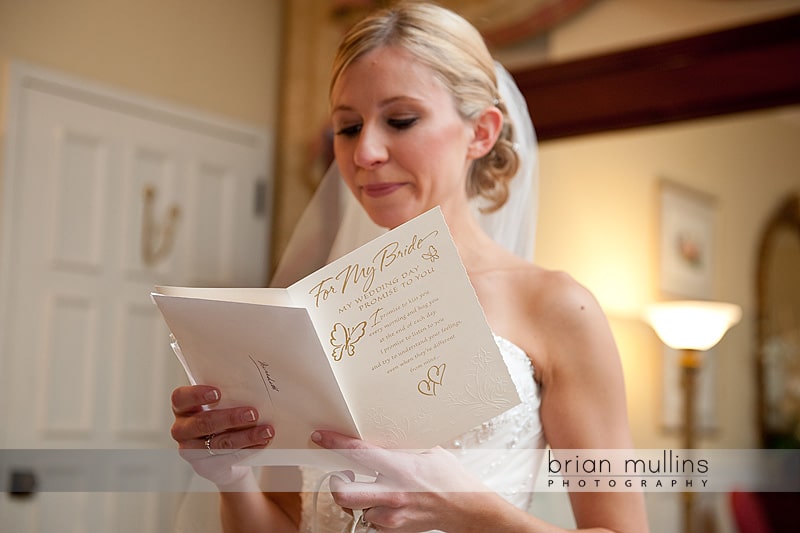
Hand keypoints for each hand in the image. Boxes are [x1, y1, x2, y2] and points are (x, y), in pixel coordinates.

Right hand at [170, 385, 273, 488]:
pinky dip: (249, 449)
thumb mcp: (224, 404)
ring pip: (218, 443)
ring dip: (245, 436)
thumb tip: (256, 383)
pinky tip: (263, 441)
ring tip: (267, 431)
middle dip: (230, 418)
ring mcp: (190, 450)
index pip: (180, 398)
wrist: (227, 452)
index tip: (218, 393)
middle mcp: (181, 429)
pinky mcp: (204, 467)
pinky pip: (228, 458)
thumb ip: (230, 393)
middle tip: (253, 413)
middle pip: (202, 423)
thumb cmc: (225, 418)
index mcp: (183, 408)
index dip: (196, 394)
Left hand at [311, 430, 487, 531]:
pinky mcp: (393, 529)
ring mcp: (391, 515)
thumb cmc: (448, 477)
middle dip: (336, 483)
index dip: (335, 443)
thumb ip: (400, 446)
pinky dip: (373, 510)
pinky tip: (388, 502)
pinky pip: (370, 519)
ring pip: (356, 508)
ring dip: (360, 498)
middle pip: (343, 493)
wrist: (466, 508)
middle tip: (343, 475)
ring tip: (374, 489)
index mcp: (400, 468)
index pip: (358, 453)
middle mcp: (392, 493)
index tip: (320, 436)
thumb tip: (377, 433)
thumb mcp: (426, 451)